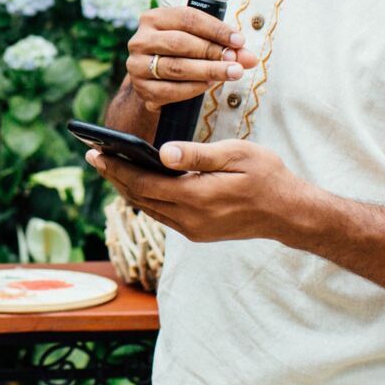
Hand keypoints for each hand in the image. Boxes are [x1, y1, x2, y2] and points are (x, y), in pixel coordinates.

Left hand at [84, 138, 312, 244]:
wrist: (290, 213)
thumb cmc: (268, 176)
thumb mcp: (237, 155)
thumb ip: (198, 154)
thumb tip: (162, 152)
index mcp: (196, 198)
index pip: (143, 184)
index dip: (116, 168)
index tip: (95, 153)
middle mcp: (190, 219)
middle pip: (139, 198)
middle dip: (115, 177)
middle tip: (95, 156)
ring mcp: (193, 229)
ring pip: (148, 208)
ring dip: (128, 188)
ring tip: (112, 167)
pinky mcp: (198, 232)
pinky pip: (162, 214)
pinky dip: (147, 197)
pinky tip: (140, 182)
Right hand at [125, 6, 259, 112]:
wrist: (153, 81)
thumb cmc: (180, 54)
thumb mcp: (198, 42)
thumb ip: (224, 47)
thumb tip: (250, 58)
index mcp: (153, 19)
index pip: (187, 18)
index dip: (216, 29)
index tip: (239, 41)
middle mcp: (140, 40)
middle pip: (180, 43)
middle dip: (212, 52)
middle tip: (237, 61)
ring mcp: (137, 65)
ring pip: (176, 67)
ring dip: (208, 71)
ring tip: (231, 73)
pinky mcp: (141, 89)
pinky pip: (171, 90)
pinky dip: (194, 88)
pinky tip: (209, 84)